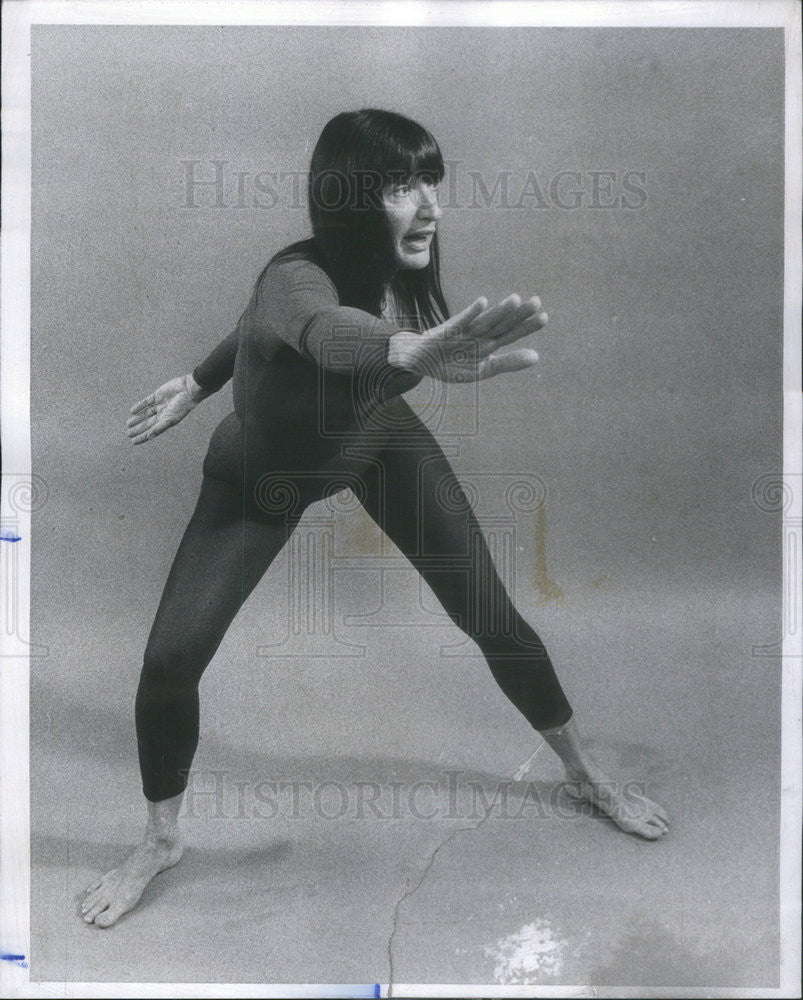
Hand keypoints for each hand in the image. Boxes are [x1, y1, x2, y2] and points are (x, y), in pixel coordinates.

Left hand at [126, 373, 208, 443]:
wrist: (188, 389)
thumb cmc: (183, 406)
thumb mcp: (170, 419)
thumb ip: (159, 428)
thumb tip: (149, 436)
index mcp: (166, 422)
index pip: (152, 431)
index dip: (143, 437)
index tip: (134, 441)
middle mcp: (162, 414)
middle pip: (147, 423)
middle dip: (138, 429)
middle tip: (128, 434)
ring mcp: (160, 405)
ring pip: (145, 413)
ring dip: (137, 419)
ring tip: (128, 424)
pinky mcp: (158, 396)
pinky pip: (146, 402)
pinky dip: (139, 406)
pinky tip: (132, 411)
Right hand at [388, 294, 546, 382]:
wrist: (421, 362)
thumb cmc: (452, 364)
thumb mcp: (482, 369)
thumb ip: (508, 362)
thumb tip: (537, 357)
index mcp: (489, 343)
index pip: (510, 333)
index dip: (526, 326)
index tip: (544, 317)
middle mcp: (479, 334)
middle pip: (501, 324)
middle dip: (517, 314)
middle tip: (536, 302)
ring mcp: (463, 331)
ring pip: (484, 321)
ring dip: (499, 311)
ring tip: (515, 300)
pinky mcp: (447, 331)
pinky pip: (460, 321)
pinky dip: (471, 313)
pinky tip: (483, 302)